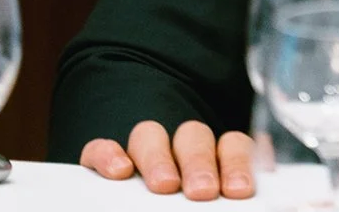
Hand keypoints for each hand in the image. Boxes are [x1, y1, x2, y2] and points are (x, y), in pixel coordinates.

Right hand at [81, 120, 255, 197]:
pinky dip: (108, 154)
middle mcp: (178, 151)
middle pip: (192, 137)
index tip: (239, 190)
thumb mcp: (208, 210)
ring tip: (164, 185)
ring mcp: (141, 154)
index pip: (231, 146)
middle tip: (202, 191)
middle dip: (199, 162)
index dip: (237, 162)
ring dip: (159, 157)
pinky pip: (99, 148)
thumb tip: (228, 204)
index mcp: (214, 162)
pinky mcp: (103, 162)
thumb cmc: (189, 207)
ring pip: (149, 135)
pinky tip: (119, 170)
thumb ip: (220, 206)